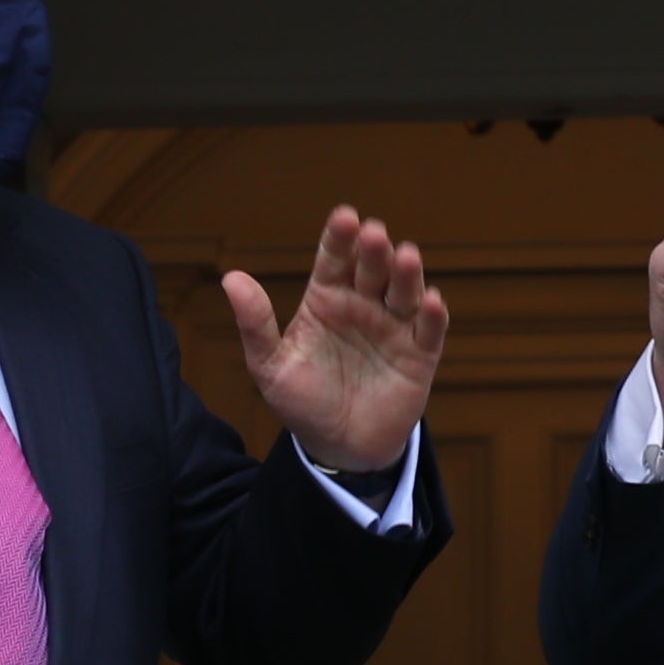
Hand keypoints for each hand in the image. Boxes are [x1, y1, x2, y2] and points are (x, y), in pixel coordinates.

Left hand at [226, 207, 449, 474]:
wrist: (339, 448)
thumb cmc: (303, 402)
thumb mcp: (270, 366)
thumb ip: (255, 323)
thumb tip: (230, 277)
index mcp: (327, 299)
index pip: (334, 260)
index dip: (339, 239)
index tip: (344, 217)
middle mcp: (363, 305)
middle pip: (372, 269)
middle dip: (373, 250)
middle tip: (373, 233)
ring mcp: (394, 327)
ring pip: (403, 292)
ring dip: (406, 273)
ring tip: (405, 256)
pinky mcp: (419, 355)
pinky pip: (429, 331)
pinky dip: (432, 315)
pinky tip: (430, 301)